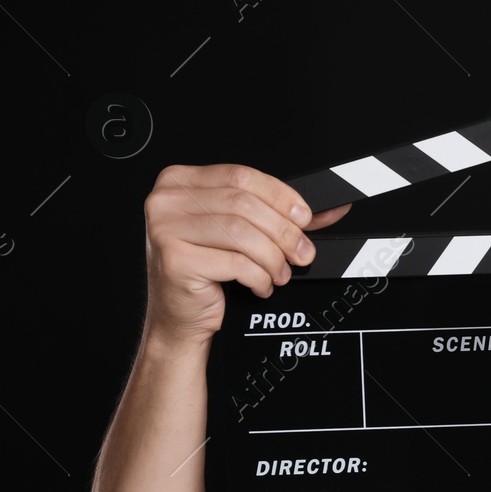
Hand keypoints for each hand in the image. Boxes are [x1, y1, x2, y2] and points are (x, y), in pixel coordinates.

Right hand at [141, 164, 351, 343]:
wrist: (180, 315)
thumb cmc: (205, 271)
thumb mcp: (238, 234)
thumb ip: (276, 216)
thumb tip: (325, 211)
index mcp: (181, 182)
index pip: (242, 176)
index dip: (280, 196)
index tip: (304, 217)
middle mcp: (168, 201)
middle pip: (244, 204)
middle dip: (283, 231)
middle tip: (302, 252)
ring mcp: (165, 229)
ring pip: (241, 233)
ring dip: (273, 257)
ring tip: (280, 272)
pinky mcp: (175, 260)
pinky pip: (235, 263)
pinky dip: (258, 277)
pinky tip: (260, 285)